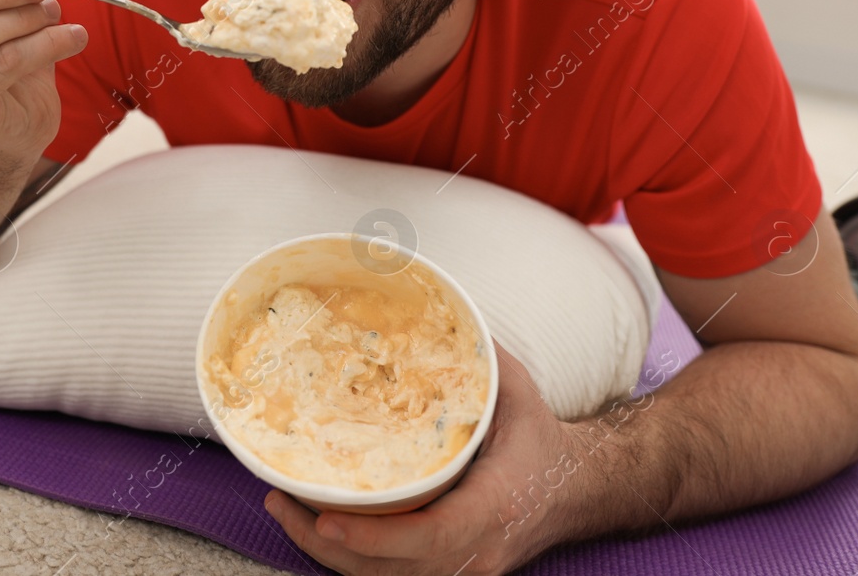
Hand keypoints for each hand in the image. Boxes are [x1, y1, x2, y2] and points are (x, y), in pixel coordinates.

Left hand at [263, 344, 584, 575]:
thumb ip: (475, 358)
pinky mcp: (451, 573)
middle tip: (279, 501)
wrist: (578, 490)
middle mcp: (479, 552)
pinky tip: (315, 526)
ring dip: (329, 555)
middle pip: (392, 571)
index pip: (430, 537)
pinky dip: (352, 559)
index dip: (373, 536)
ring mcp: (465, 571)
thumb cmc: (541, 439)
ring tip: (284, 509)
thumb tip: (437, 307)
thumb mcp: (516, 391)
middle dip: (327, 546)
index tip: (325, 519)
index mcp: (495, 506)